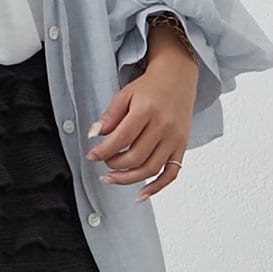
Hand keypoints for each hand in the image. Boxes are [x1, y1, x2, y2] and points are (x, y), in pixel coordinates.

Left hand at [85, 47, 197, 202]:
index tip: (91, 156)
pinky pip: (171, 173)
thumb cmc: (150, 87)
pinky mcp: (182, 146)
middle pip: (136, 156)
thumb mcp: (125, 94)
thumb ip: (109, 116)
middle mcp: (164, 125)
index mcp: (148, 110)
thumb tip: (93, 134)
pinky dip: (157, 187)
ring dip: (128, 179)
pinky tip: (141, 194)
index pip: (122, 138)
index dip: (103, 151)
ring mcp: (175, 138)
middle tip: (103, 162)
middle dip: (114, 165)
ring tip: (111, 178)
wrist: (178, 77)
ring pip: (151, 168)